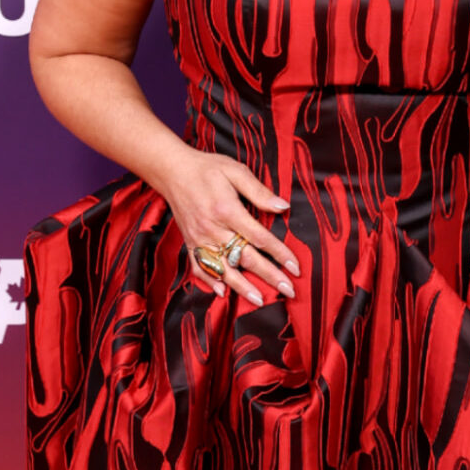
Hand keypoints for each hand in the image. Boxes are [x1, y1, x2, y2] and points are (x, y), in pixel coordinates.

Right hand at [151, 149, 297, 304]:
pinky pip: (199, 267)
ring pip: (223, 268)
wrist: (172, 171)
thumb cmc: (207, 169)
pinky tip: (222, 292)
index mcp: (227, 209)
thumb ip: (259, 191)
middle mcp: (212, 228)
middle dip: (269, 276)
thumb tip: (282, 207)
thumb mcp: (235, 171)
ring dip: (242, 286)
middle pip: (245, 257)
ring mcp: (199, 238)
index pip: (259, 237)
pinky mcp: (189, 243)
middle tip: (289, 290)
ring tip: (260, 300)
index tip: (296, 267)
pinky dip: (210, 281)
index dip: (280, 253)